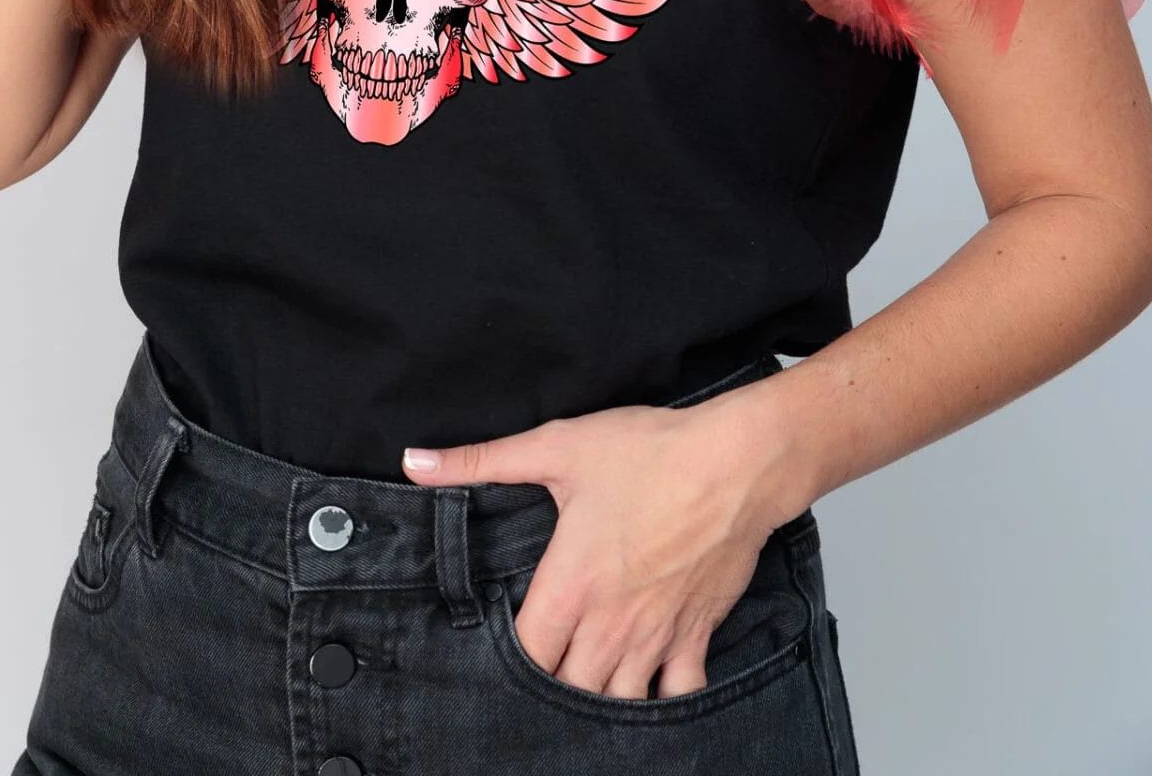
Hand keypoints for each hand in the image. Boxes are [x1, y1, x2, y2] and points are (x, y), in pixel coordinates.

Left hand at [400, 384, 796, 699]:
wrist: (738, 462)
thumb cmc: (651, 452)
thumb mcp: (558, 447)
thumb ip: (482, 461)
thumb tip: (414, 462)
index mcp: (570, 585)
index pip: (525, 658)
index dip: (506, 664)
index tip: (499, 650)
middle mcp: (610, 624)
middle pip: (567, 692)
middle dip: (548, 688)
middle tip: (538, 671)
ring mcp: (656, 636)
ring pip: (617, 704)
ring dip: (597, 700)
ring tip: (582, 686)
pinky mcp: (696, 634)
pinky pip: (678, 697)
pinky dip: (660, 704)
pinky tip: (646, 693)